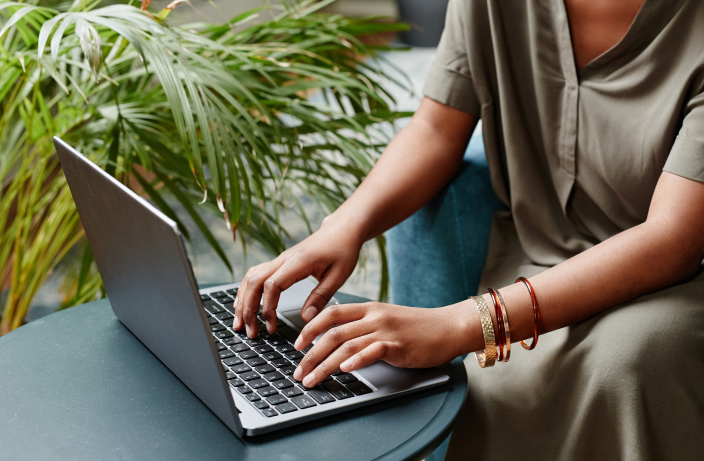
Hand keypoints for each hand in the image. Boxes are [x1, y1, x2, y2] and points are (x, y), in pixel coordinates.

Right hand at [233, 216, 364, 337]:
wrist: (341, 229)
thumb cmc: (342, 249)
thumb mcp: (339, 275)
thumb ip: (321, 296)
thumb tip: (306, 318)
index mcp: (298, 262)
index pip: (272, 285)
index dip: (268, 308)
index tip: (271, 327)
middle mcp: (284, 259)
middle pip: (254, 282)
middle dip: (248, 308)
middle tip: (250, 332)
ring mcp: (279, 259)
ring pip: (251, 277)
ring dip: (242, 300)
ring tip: (240, 323)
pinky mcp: (280, 263)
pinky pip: (256, 275)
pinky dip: (247, 291)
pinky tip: (244, 305)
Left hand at [291, 301, 473, 387]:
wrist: (448, 327)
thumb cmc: (418, 326)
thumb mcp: (386, 318)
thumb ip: (363, 326)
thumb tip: (337, 341)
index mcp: (369, 308)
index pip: (331, 314)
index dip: (310, 328)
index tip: (297, 345)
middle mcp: (374, 317)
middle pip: (333, 333)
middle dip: (310, 354)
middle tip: (298, 371)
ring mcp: (386, 331)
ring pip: (347, 346)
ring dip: (324, 365)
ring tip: (312, 379)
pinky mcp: (399, 346)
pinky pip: (373, 352)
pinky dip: (357, 361)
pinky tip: (345, 370)